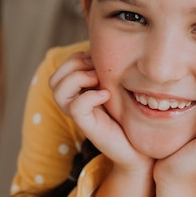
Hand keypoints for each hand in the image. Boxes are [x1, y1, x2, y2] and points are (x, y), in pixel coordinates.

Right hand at [49, 51, 152, 171]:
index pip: (63, 68)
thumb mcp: (119, 88)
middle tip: (98, 70)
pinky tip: (106, 94)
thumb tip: (108, 47)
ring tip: (100, 81)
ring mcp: (80, 116)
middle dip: (75, 65)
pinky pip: (76, 106)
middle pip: (54, 78)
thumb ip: (109, 72)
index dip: (78, 57)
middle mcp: (75, 103)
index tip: (100, 60)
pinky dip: (90, 96)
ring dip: (78, 77)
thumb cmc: (131, 118)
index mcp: (80, 93)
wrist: (141, 149)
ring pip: (58, 91)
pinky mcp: (88, 126)